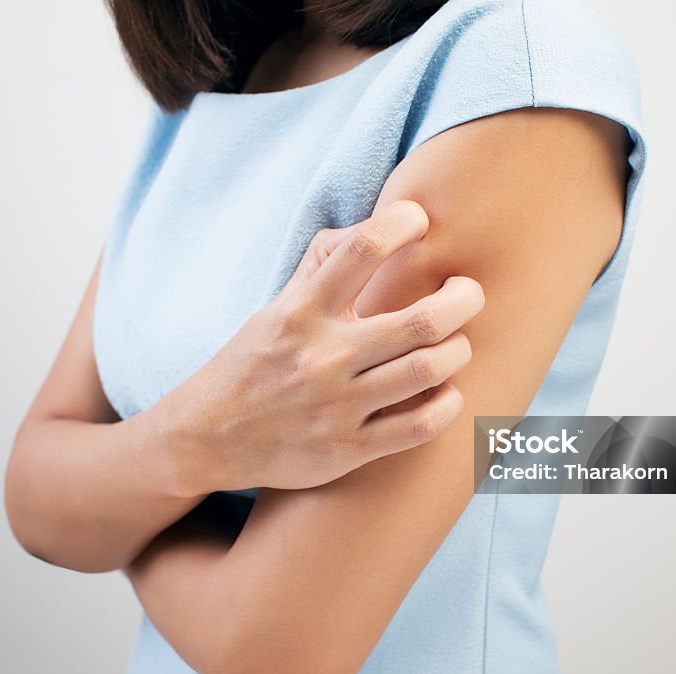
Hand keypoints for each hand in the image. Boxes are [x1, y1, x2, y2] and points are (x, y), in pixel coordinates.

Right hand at [157, 200, 484, 492]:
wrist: (207, 438)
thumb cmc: (254, 361)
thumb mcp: (276, 304)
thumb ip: (321, 263)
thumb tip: (373, 226)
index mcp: (302, 310)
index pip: (362, 250)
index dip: (403, 222)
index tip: (419, 221)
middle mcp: (323, 356)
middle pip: (422, 320)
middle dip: (464, 298)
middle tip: (467, 292)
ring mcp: (337, 406)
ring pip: (429, 370)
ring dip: (459, 350)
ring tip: (456, 342)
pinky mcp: (347, 449)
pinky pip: (420, 427)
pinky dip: (448, 404)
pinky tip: (446, 390)